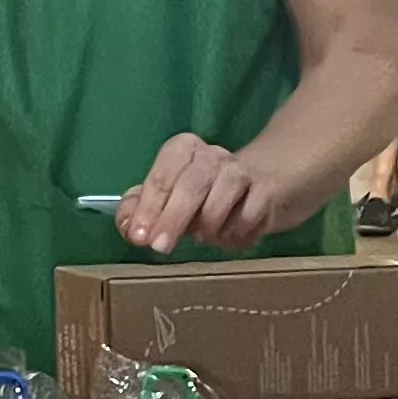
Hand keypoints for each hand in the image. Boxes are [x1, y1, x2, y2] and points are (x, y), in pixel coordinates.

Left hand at [117, 129, 318, 257]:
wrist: (266, 185)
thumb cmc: (207, 198)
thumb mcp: (172, 203)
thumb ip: (144, 212)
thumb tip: (128, 226)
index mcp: (183, 151)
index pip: (162, 173)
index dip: (149, 206)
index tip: (139, 236)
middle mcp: (213, 155)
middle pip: (191, 182)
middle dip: (172, 217)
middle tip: (160, 247)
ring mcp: (243, 170)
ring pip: (225, 189)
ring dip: (210, 221)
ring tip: (204, 237)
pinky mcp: (269, 189)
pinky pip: (253, 209)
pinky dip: (238, 228)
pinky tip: (231, 237)